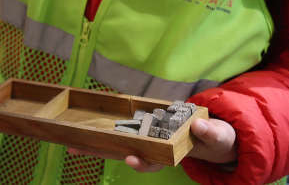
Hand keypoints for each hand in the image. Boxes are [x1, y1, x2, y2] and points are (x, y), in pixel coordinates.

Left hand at [69, 117, 235, 172]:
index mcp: (171, 154)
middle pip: (125, 153)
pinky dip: (105, 132)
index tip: (131, 159)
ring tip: (71, 145)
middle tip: (79, 150)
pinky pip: (121, 131)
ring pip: (117, 145)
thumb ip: (210, 132)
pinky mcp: (142, 130)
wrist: (211, 134)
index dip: (141, 162)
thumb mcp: (217, 136)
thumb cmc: (214, 137)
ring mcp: (145, 141)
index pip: (153, 160)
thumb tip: (199, 125)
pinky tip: (87, 130)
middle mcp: (154, 149)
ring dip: (96, 145)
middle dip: (103, 153)